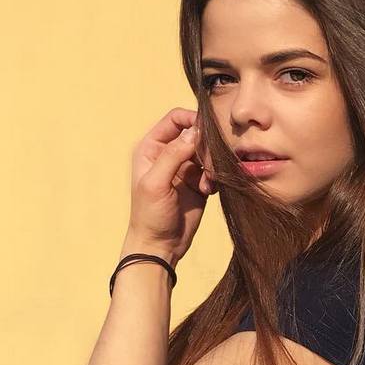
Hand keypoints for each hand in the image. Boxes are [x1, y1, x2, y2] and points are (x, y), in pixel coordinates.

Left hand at [125, 107, 214, 265]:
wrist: (160, 246)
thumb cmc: (149, 215)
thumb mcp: (156, 183)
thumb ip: (173, 155)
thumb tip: (195, 131)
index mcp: (152, 148)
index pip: (175, 119)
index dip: (192, 120)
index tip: (206, 132)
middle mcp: (168, 154)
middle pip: (196, 134)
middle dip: (206, 146)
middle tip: (209, 165)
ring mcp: (185, 168)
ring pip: (207, 152)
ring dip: (212, 164)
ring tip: (207, 182)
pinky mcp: (199, 182)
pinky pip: (214, 170)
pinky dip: (214, 178)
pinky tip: (207, 191)